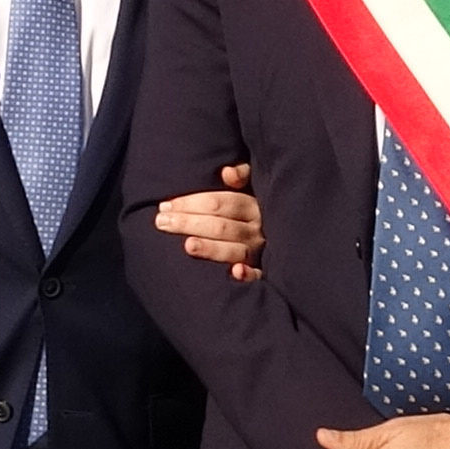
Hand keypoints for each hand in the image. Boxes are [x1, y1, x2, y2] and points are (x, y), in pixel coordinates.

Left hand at [155, 163, 262, 280]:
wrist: (288, 233)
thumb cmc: (256, 207)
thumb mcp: (255, 185)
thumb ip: (243, 174)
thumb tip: (227, 173)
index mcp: (253, 205)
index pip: (219, 203)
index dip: (191, 203)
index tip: (165, 206)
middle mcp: (257, 229)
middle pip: (220, 226)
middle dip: (189, 223)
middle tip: (161, 222)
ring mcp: (260, 251)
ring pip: (234, 250)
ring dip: (211, 248)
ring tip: (187, 245)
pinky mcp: (264, 271)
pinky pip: (258, 275)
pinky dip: (248, 274)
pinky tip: (234, 272)